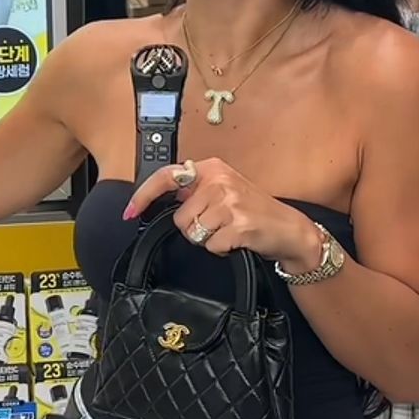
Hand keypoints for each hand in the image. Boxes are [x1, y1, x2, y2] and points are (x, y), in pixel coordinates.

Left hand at [124, 156, 323, 266]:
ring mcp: (229, 202)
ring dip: (208, 239)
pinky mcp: (238, 224)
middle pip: (179, 217)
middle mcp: (219, 180)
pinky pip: (211, 246)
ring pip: (193, 232)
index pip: (166, 176)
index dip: (144, 195)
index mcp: (211, 168)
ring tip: (228, 231)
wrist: (289, 229)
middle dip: (193, 228)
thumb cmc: (254, 211)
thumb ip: (194, 191)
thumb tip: (158, 198)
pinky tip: (237, 240)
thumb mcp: (223, 190)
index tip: (130, 211)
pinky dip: (221, 249)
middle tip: (217, 224)